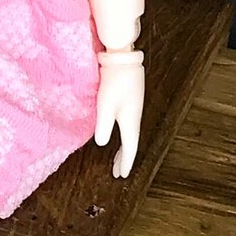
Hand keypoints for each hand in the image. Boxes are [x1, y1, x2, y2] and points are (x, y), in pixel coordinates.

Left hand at [93, 53, 143, 177]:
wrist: (124, 59)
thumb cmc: (114, 82)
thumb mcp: (105, 105)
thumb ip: (103, 126)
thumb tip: (101, 143)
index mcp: (130, 122)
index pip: (129, 148)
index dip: (125, 162)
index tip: (122, 175)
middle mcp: (135, 117)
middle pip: (131, 143)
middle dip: (124, 158)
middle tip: (118, 172)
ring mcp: (134, 109)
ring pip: (130, 134)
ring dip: (125, 148)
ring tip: (118, 158)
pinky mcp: (131, 101)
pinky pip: (129, 125)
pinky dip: (124, 136)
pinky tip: (119, 133)